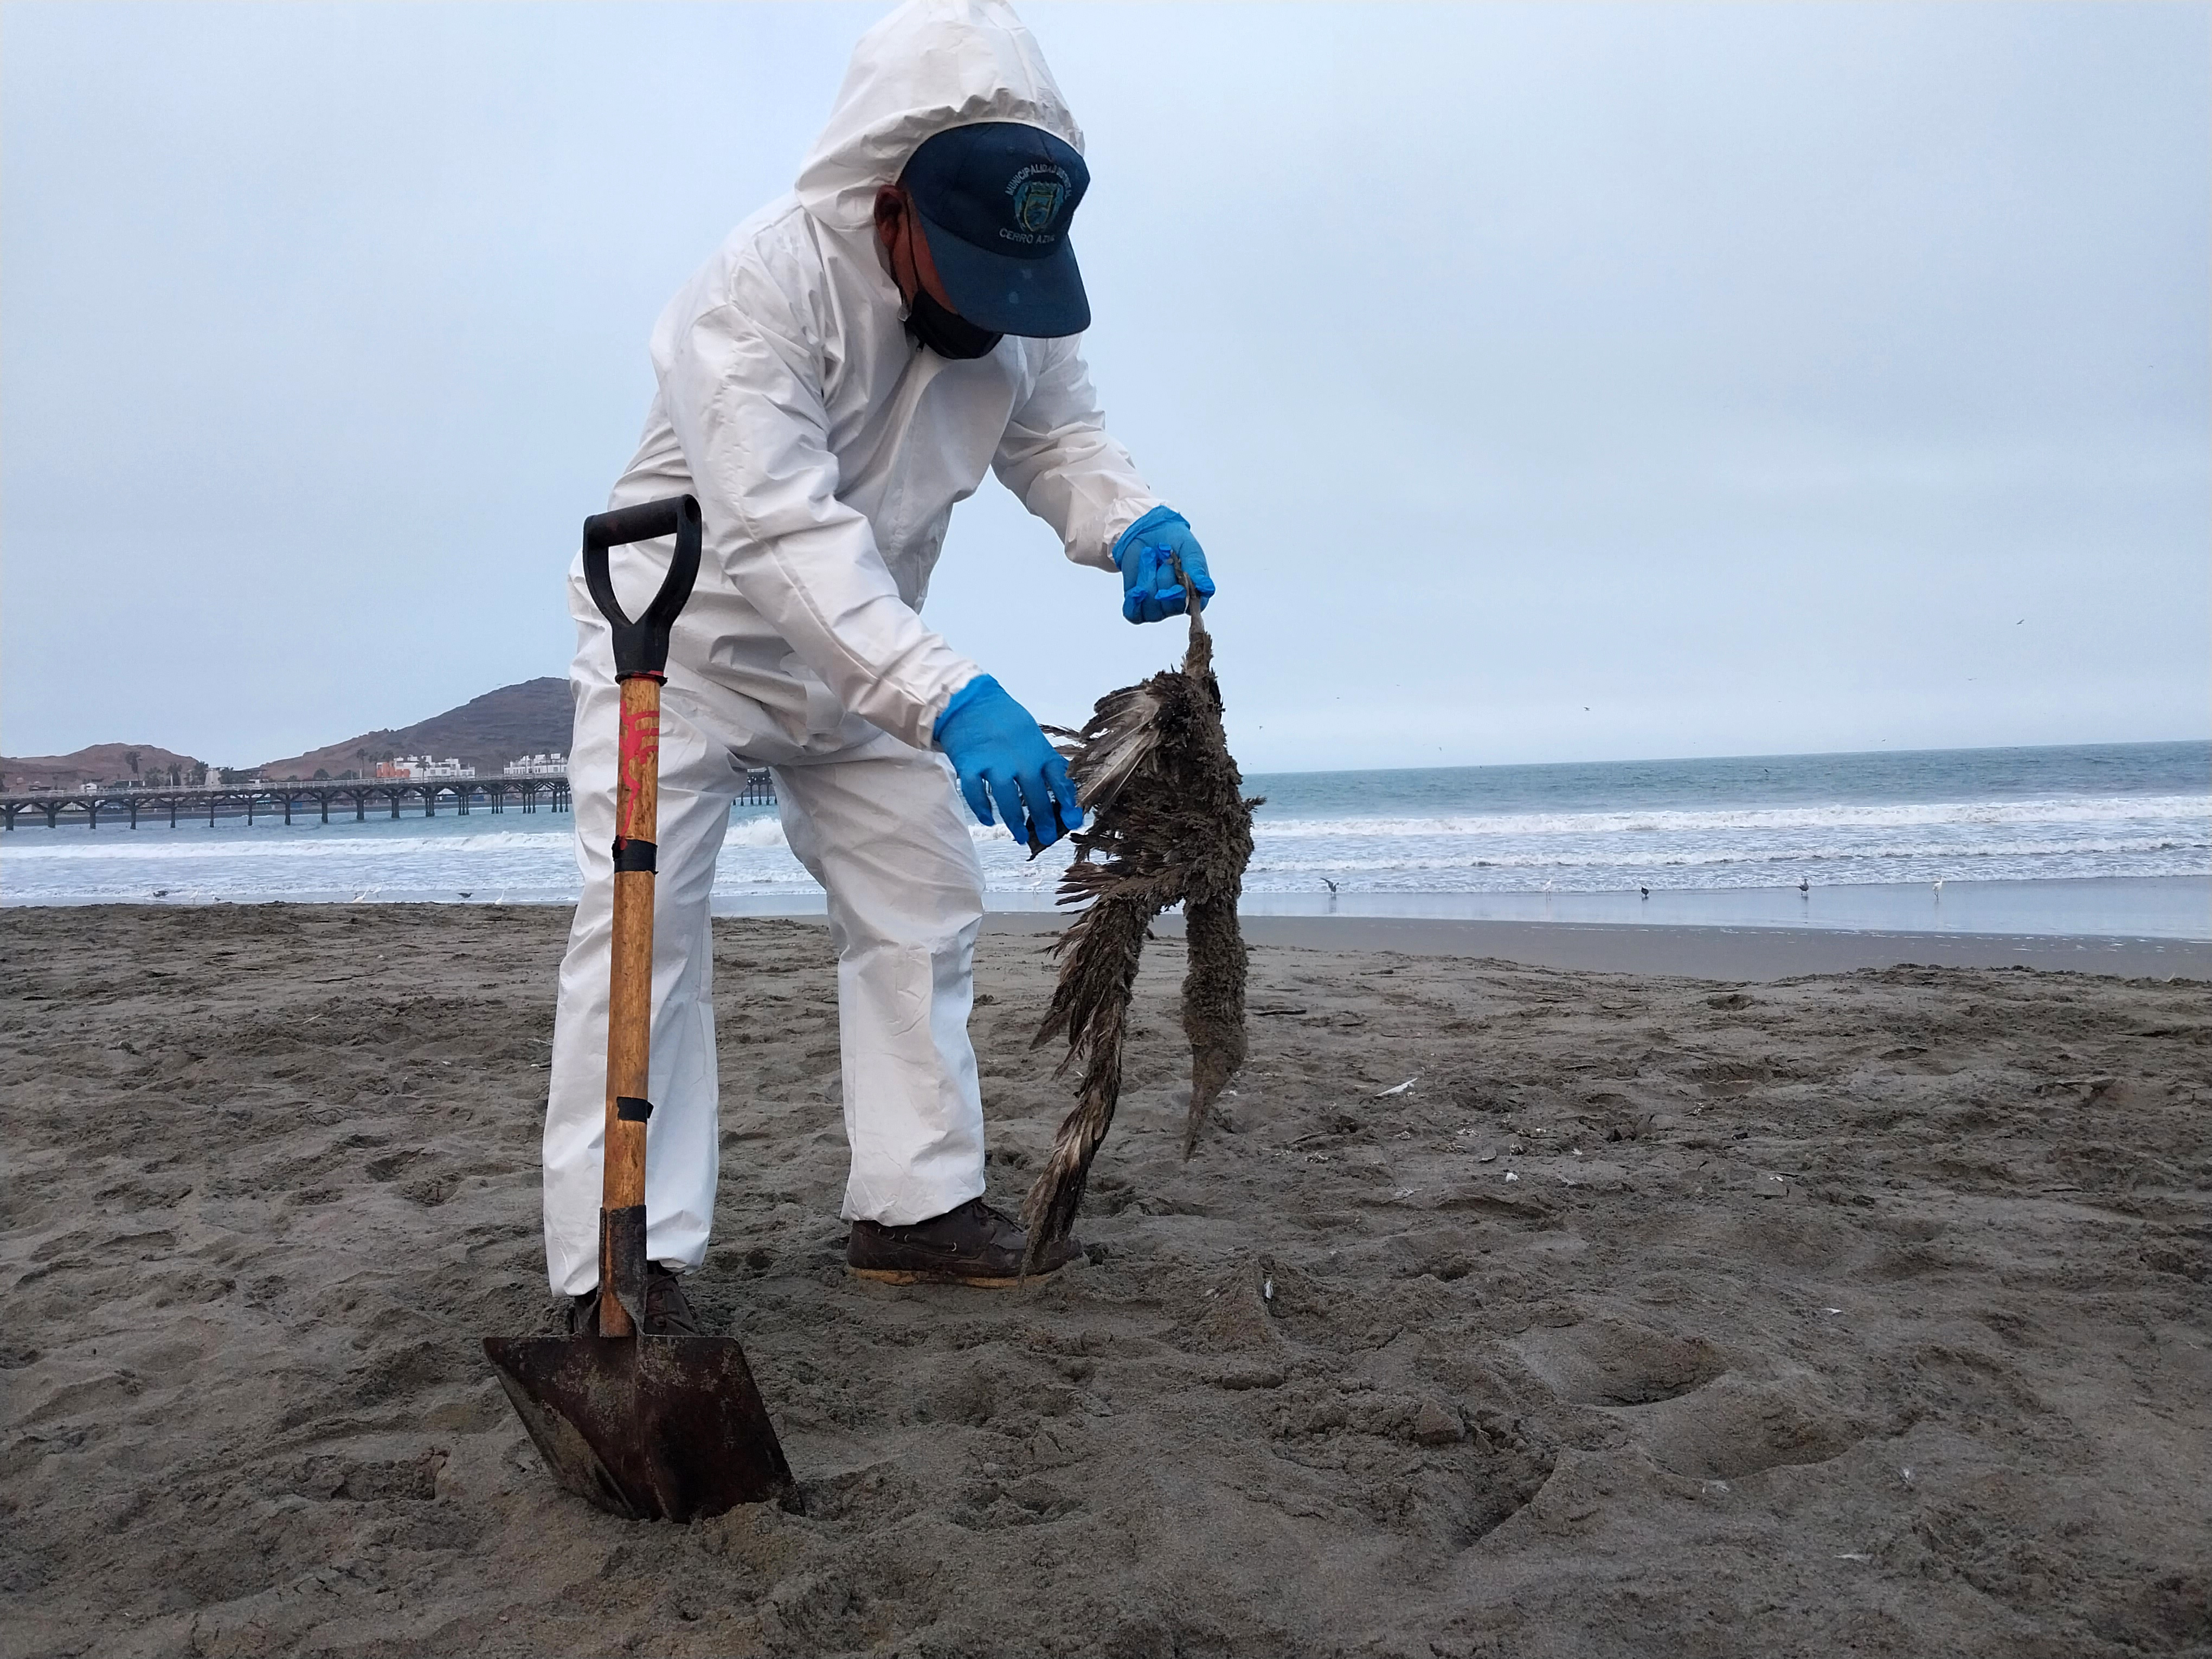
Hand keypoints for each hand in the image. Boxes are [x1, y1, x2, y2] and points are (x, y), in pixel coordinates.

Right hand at [933, 675, 1082, 847]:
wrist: (968, 699)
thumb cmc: (1002, 718)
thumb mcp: (1030, 733)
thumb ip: (1040, 760)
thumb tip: (1057, 791)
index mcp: (1037, 748)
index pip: (1059, 777)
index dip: (1068, 800)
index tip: (1074, 818)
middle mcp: (1018, 756)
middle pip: (1035, 794)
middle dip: (1043, 819)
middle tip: (1046, 837)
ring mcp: (992, 761)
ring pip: (1007, 799)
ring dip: (1014, 821)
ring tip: (1019, 836)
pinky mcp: (968, 763)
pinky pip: (975, 793)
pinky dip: (982, 809)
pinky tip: (989, 820)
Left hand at [1112, 506, 1213, 623]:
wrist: (1147, 532)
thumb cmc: (1173, 541)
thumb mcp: (1189, 549)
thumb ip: (1197, 569)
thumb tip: (1208, 588)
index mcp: (1195, 592)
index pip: (1196, 606)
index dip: (1186, 593)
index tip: (1181, 573)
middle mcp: (1177, 603)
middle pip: (1172, 606)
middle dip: (1165, 578)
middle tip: (1164, 558)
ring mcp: (1157, 607)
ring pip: (1152, 607)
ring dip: (1148, 579)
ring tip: (1150, 558)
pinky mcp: (1137, 606)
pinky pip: (1134, 614)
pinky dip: (1134, 602)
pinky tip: (1136, 590)